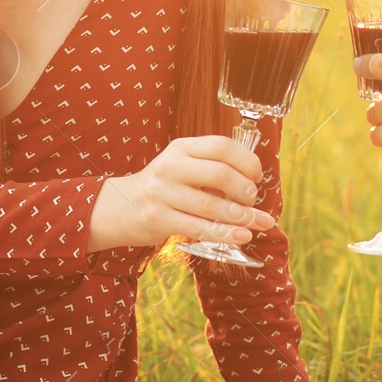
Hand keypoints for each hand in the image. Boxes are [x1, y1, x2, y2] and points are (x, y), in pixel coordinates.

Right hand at [88, 135, 276, 251]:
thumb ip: (211, 165)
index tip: (257, 176)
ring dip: (243, 217)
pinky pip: (200, 228)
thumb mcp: (182, 164)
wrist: (121, 206)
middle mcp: (171, 166)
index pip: (221, 146)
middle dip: (246, 190)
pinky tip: (242, 236)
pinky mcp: (159, 219)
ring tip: (260, 223)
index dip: (247, 161)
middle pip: (220, 174)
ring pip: (212, 205)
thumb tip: (254, 180)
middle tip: (253, 200)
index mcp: (181, 147)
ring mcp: (162, 193)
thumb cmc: (163, 186)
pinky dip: (225, 234)